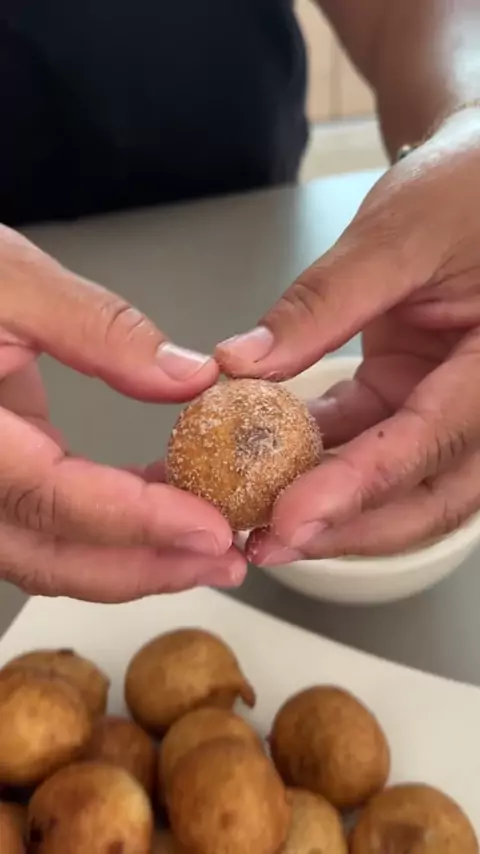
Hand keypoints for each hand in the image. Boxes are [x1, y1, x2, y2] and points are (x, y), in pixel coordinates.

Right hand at [0, 226, 244, 598]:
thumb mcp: (8, 280)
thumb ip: (98, 329)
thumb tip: (187, 376)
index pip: (53, 498)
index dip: (137, 521)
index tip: (209, 526)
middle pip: (51, 556)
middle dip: (147, 567)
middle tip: (225, 558)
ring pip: (48, 555)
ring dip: (134, 560)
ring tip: (208, 549)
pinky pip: (49, 524)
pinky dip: (111, 528)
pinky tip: (165, 510)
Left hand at [216, 108, 479, 563]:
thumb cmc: (466, 189)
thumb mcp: (397, 237)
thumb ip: (321, 304)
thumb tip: (240, 365)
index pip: (431, 440)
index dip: (358, 486)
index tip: (288, 516)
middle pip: (429, 496)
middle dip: (348, 528)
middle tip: (268, 544)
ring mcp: (450, 409)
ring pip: (400, 486)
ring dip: (330, 509)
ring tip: (255, 522)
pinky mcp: (414, 402)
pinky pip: (370, 445)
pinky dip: (319, 463)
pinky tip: (265, 471)